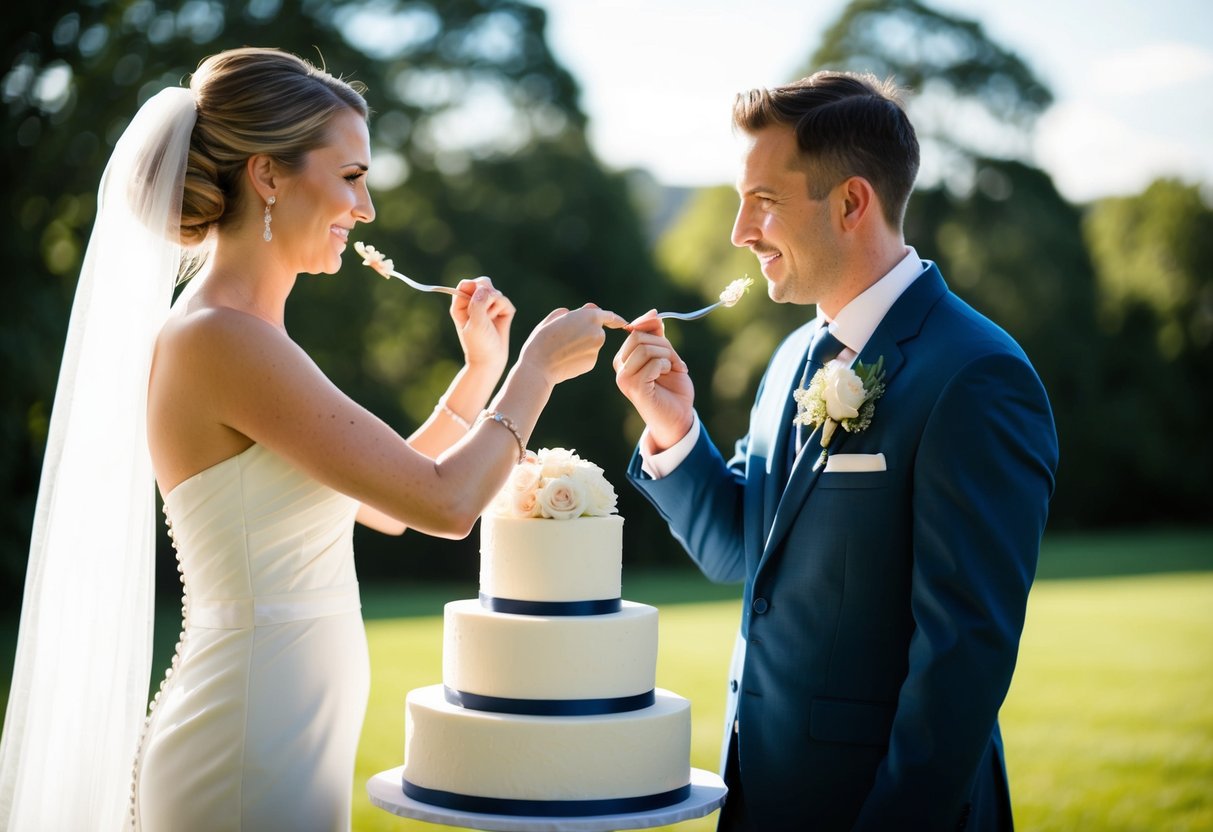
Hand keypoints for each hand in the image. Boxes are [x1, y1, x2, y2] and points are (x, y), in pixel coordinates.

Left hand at [450, 277, 513, 373]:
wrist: (491, 360)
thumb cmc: (478, 343)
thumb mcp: (474, 323)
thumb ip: (478, 303)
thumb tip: (484, 288)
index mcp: (461, 304)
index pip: (467, 284)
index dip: (473, 288)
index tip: (475, 301)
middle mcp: (474, 302)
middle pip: (483, 283)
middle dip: (487, 295)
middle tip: (484, 312)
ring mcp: (489, 306)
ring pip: (496, 292)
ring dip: (495, 306)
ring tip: (490, 321)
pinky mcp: (502, 310)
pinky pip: (505, 301)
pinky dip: (504, 310)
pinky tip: (499, 322)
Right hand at [518, 304, 627, 385]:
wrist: (539, 366)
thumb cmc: (543, 339)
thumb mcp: (555, 318)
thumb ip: (574, 312)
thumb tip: (584, 311)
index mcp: (590, 316)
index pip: (609, 316)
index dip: (616, 319)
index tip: (622, 323)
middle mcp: (598, 332)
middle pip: (597, 330)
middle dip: (587, 332)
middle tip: (566, 337)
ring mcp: (596, 349)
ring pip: (592, 343)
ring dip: (583, 344)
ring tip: (563, 348)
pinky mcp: (592, 362)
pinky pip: (588, 355)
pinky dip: (580, 356)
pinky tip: (566, 358)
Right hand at [613, 311, 693, 449]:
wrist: (678, 417)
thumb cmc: (672, 388)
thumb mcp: (666, 355)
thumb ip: (657, 335)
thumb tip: (652, 313)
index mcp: (624, 359)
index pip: (635, 330)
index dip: (655, 332)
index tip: (669, 348)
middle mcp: (620, 368)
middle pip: (639, 337)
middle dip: (664, 344)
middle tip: (675, 361)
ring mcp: (624, 379)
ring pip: (645, 348)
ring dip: (668, 355)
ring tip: (674, 367)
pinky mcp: (634, 388)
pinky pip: (652, 363)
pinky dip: (666, 365)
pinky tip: (669, 374)